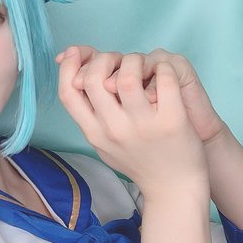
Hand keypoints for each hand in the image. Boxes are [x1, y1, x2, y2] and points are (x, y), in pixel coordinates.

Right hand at [57, 46, 208, 199]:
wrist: (174, 190)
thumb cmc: (139, 160)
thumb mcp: (104, 142)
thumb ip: (89, 113)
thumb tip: (73, 74)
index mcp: (94, 133)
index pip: (68, 93)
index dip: (69, 67)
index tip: (76, 52)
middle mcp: (113, 130)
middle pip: (94, 79)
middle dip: (104, 58)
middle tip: (119, 60)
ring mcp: (142, 126)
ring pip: (127, 75)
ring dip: (134, 60)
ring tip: (143, 65)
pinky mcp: (171, 122)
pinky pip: (164, 80)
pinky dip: (163, 68)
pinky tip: (164, 73)